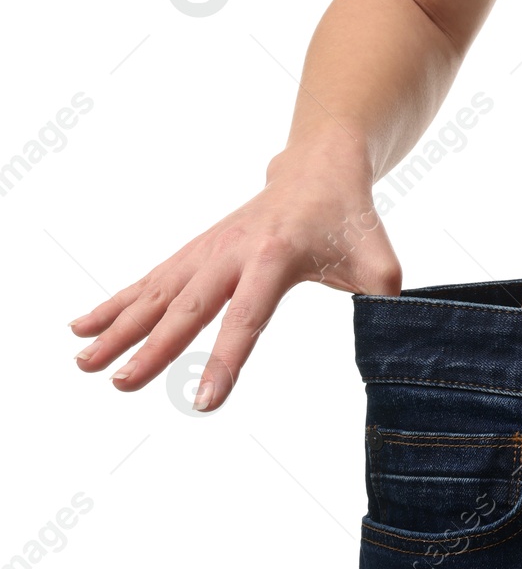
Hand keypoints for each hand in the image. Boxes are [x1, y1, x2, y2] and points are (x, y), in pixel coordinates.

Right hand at [67, 141, 402, 411]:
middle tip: (121, 385)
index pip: (248, 316)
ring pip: (158, 293)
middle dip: (153, 348)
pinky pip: (150, 282)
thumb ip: (385, 294)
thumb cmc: (349, 219)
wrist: (319, 168)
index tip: (204, 399)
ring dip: (119, 328)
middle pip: (189, 307)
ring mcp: (207, 251)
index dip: (226, 358)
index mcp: (276, 257)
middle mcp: (232, 253)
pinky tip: (81, 329)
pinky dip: (115, 304)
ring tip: (83, 363)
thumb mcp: (378, 257)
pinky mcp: (195, 253)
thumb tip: (394, 331)